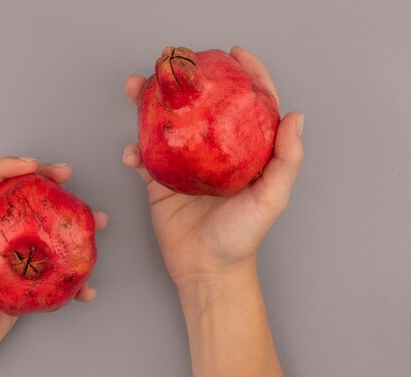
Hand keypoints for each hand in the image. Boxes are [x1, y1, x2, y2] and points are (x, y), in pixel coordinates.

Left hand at [0, 157, 107, 376]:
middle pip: (20, 200)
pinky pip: (53, 274)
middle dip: (47, 184)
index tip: (34, 166)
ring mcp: (11, 260)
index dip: (8, 168)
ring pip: (44, 233)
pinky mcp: (25, 284)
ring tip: (95, 221)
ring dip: (71, 225)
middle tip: (68, 176)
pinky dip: (72, 278)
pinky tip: (86, 284)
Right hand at [122, 46, 303, 286]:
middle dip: (183, 83)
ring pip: (166, 125)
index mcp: (243, 153)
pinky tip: (130, 151)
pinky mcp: (161, 182)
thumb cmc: (242, 238)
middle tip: (171, 65)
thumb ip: (287, 160)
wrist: (206, 270)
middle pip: (199, 107)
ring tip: (135, 90)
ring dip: (148, 106)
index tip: (233, 54)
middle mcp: (214, 153)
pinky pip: (145, 157)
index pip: (248, 105)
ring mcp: (185, 166)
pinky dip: (134, 150)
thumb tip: (296, 116)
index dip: (245, 75)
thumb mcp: (272, 199)